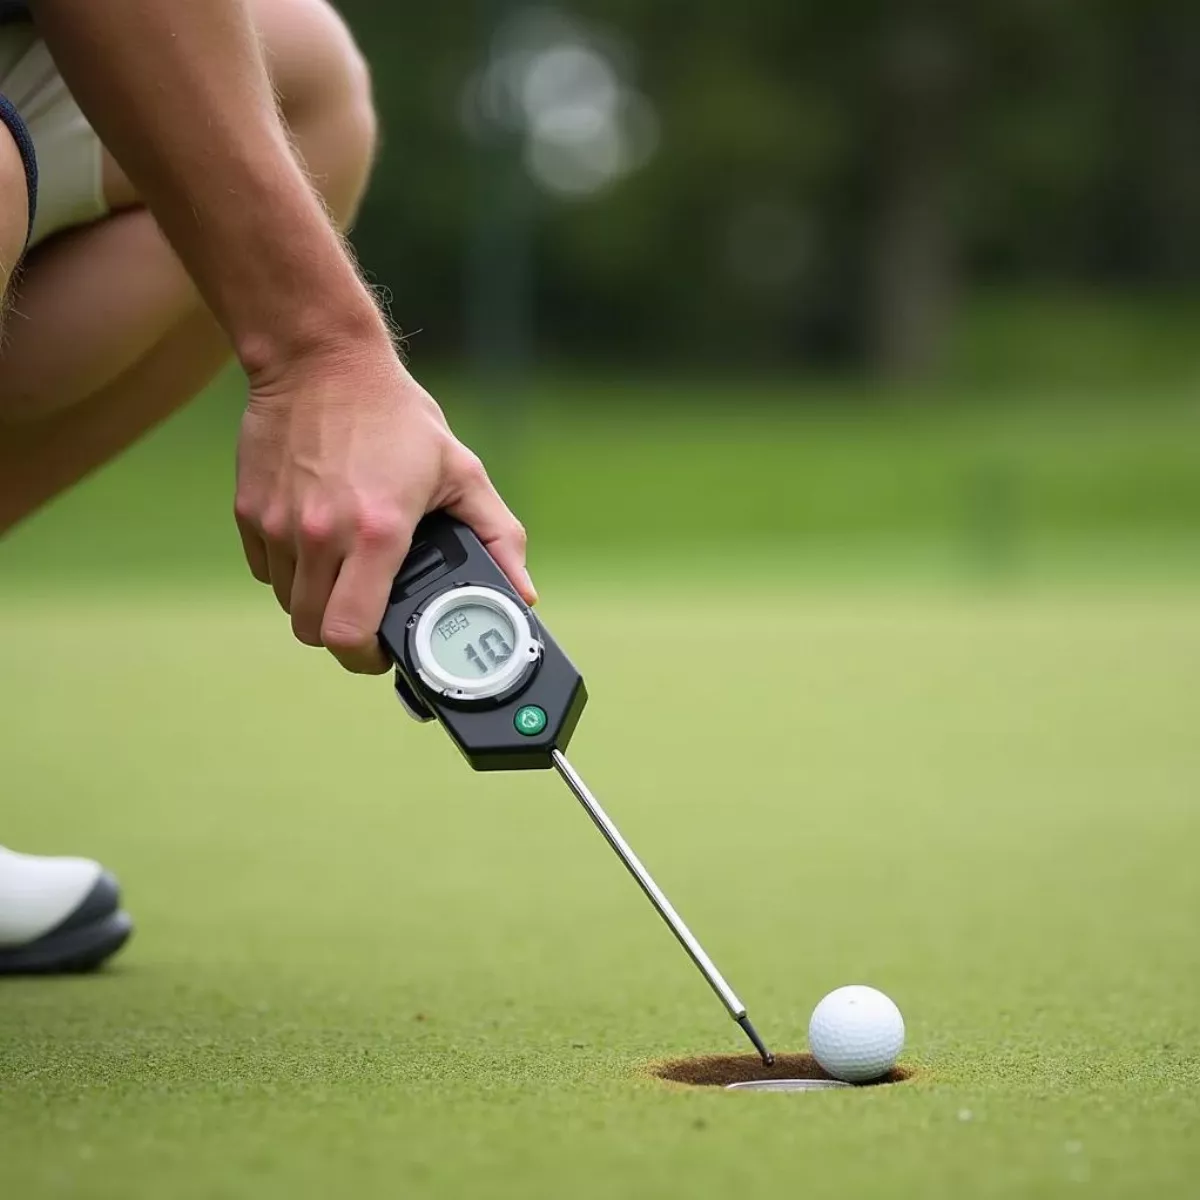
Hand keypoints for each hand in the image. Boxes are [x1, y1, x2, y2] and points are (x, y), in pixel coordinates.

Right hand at [234, 343, 534, 673]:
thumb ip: (499, 538)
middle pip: (314, 631)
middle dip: (343, 636)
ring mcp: (278, 523)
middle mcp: (321, 534)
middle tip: (368, 618)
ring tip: (347, 572)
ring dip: (318, 602)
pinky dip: (291, 570)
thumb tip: (523, 594)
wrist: (320, 358)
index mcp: (377, 531)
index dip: (367, 657)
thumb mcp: (461, 472)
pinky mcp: (248, 510)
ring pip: (289, 603)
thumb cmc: (397, 416)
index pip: (350, 634)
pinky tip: (318, 542)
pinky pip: (266, 568)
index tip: (383, 650)